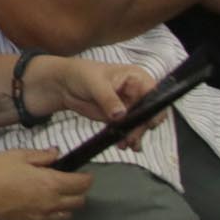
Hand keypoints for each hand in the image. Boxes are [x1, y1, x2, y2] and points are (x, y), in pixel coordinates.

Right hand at [0, 147, 92, 219]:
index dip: (87, 178)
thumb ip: (42, 156)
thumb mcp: (19, 155)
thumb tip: (57, 154)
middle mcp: (51, 204)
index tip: (84, 173)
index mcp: (51, 183)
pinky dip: (52, 217)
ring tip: (57, 197)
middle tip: (70, 184)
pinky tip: (42, 209)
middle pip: (79, 202)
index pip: (82, 184)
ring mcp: (41, 218)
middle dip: (79, 192)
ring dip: (67, 207)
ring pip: (66, 216)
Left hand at [44, 57, 158, 145]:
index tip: (148, 123)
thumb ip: (108, 99)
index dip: (154, 109)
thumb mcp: (95, 84)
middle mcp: (138, 92)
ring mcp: (131, 106)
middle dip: (142, 126)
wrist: (65, 86)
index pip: (154, 94)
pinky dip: (127, 138)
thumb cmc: (81, 75)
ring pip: (141, 124)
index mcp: (137, 77)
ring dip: (135, 135)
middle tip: (131, 137)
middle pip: (150, 113)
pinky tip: (122, 144)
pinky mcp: (122, 118)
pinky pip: (130, 130)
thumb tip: (120, 114)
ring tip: (125, 143)